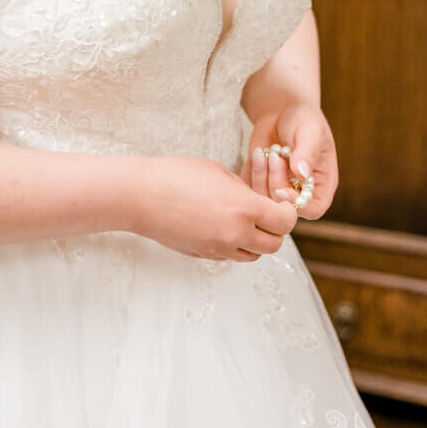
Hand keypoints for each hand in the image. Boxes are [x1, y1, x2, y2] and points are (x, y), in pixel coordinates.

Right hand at [138, 156, 300, 263]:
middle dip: (274, 230)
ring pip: (252, 255)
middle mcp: (235, 235)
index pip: (285, 222)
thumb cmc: (177, 175)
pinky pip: (229, 255)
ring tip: (241, 220)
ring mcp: (218, 249)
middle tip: (265, 213)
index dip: (286, 212)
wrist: (140, 196)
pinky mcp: (203, 255)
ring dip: (254, 240)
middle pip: (274, 245)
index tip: (279, 203)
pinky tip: (219, 225)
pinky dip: (233, 244)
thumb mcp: (220, 172)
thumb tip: (258, 201)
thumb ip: (245, 190)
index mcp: (245, 209)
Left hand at [242, 102, 337, 220]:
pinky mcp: (260, 180)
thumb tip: (302, 174)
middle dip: (275, 184)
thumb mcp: (310, 131)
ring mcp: (279, 186)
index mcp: (322, 183)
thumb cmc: (303, 119)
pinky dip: (249, 172)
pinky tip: (257, 154)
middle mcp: (301, 189)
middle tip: (275, 157)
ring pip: (264, 200)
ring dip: (260, 177)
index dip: (297, 204)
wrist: (281, 109)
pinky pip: (248, 188)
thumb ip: (306, 152)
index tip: (283, 188)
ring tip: (265, 152)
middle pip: (285, 207)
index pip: (314, 208)